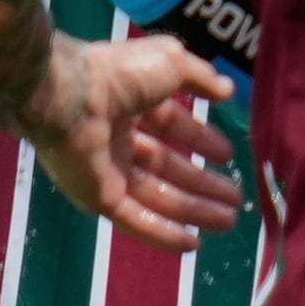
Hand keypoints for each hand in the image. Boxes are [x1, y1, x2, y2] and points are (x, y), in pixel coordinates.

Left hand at [12, 33, 244, 253]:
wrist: (68, 98)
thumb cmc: (118, 75)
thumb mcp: (169, 62)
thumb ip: (199, 76)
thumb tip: (227, 90)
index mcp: (128, 101)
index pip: (169, 125)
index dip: (199, 138)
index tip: (228, 155)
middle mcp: (115, 136)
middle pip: (165, 165)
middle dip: (201, 182)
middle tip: (236, 198)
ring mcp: (104, 169)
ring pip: (155, 195)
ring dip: (192, 210)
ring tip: (228, 221)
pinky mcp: (96, 197)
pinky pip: (134, 219)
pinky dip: (162, 233)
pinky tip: (192, 244)